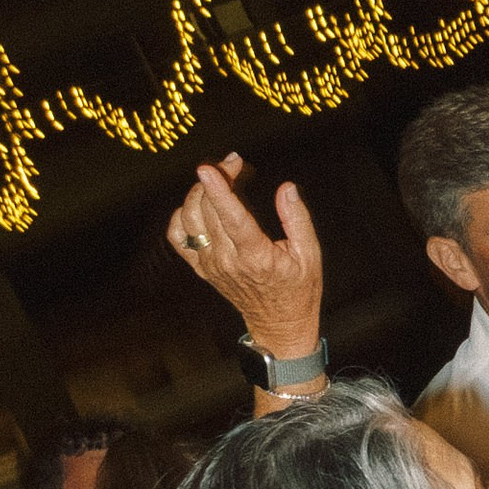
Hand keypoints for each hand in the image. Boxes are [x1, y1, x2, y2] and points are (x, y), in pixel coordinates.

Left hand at [165, 154, 325, 362]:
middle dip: (218, 178)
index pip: (232, 217)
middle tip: (235, 163)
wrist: (279, 325)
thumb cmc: (298, 289)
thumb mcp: (309, 254)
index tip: (209, 167)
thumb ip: (297, 219)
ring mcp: (210, 265)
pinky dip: (181, 216)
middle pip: (208, 210)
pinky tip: (197, 205)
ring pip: (190, 219)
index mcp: (256, 256)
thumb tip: (286, 188)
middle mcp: (227, 260)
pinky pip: (178, 237)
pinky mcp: (201, 268)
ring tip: (219, 179)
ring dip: (199, 192)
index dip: (218, 190)